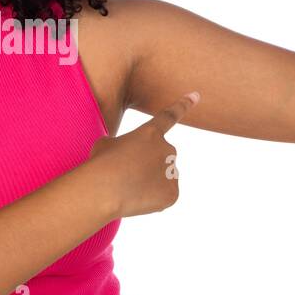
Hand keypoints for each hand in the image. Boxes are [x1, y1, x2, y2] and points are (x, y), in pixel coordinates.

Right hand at [87, 91, 198, 217]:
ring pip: (163, 177)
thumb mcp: (107, 145)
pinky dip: (152, 198)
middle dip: (148, 164)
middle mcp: (167, 149)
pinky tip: (136, 199)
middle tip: (127, 174)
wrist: (102, 191)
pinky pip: (164, 195)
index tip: (196, 95)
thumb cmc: (99, 165)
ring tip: (127, 188)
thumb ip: (125, 146)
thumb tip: (130, 160)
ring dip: (149, 182)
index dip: (182, 105)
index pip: (169, 117)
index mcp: (150, 133)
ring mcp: (172, 172)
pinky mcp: (173, 194)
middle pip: (161, 157)